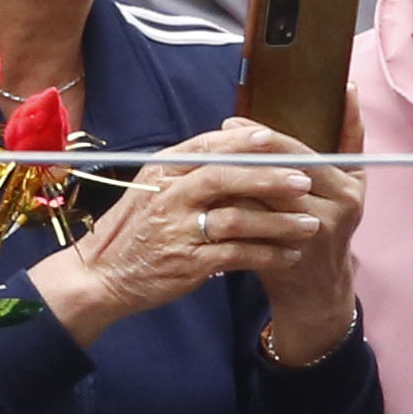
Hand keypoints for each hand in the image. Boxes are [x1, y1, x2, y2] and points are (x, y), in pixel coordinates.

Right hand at [44, 121, 357, 351]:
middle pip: (224, 177)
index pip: (207, 146)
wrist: (102, 275)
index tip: (275, 138)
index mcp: (162, 171)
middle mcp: (168, 195)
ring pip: (237, 218)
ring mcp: (177, 229)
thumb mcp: (153, 188)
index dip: (243, 141)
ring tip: (310, 225)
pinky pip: (237, 255)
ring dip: (278, 222)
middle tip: (304, 181)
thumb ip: (189, 171)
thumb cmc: (135, 229)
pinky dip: (267, 255)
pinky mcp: (188, 263)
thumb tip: (238, 152)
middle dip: (268, 178)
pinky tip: (288, 255)